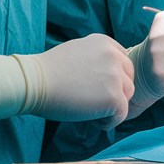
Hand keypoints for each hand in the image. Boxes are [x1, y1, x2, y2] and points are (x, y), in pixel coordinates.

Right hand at [19, 34, 135, 126]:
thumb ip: (96, 59)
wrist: (35, 83)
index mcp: (104, 42)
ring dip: (113, 106)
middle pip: (129, 77)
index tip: (97, 88)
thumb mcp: (77, 52)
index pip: (123, 62)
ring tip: (91, 111)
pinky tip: (93, 120)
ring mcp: (115, 76)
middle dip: (116, 92)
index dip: (113, 78)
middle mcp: (113, 55)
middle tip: (95, 102)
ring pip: (127, 95)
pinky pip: (122, 114)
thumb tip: (108, 77)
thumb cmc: (48, 72)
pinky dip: (109, 121)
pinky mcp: (114, 97)